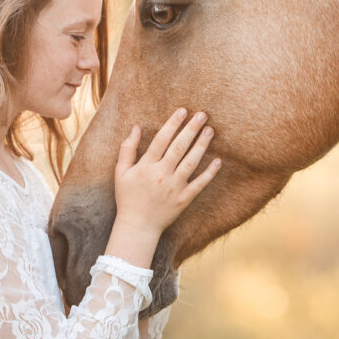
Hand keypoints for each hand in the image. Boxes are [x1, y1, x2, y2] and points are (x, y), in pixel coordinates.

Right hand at [104, 108, 220, 267]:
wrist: (137, 227)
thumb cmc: (128, 198)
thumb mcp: (121, 173)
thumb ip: (127, 149)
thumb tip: (135, 127)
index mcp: (146, 166)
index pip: (161, 140)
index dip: (173, 124)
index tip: (183, 110)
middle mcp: (161, 175)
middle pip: (179, 147)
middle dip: (191, 129)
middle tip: (202, 114)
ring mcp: (174, 187)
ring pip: (191, 162)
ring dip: (201, 145)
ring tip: (210, 130)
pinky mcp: (184, 199)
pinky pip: (199, 184)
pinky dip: (209, 173)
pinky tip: (218, 160)